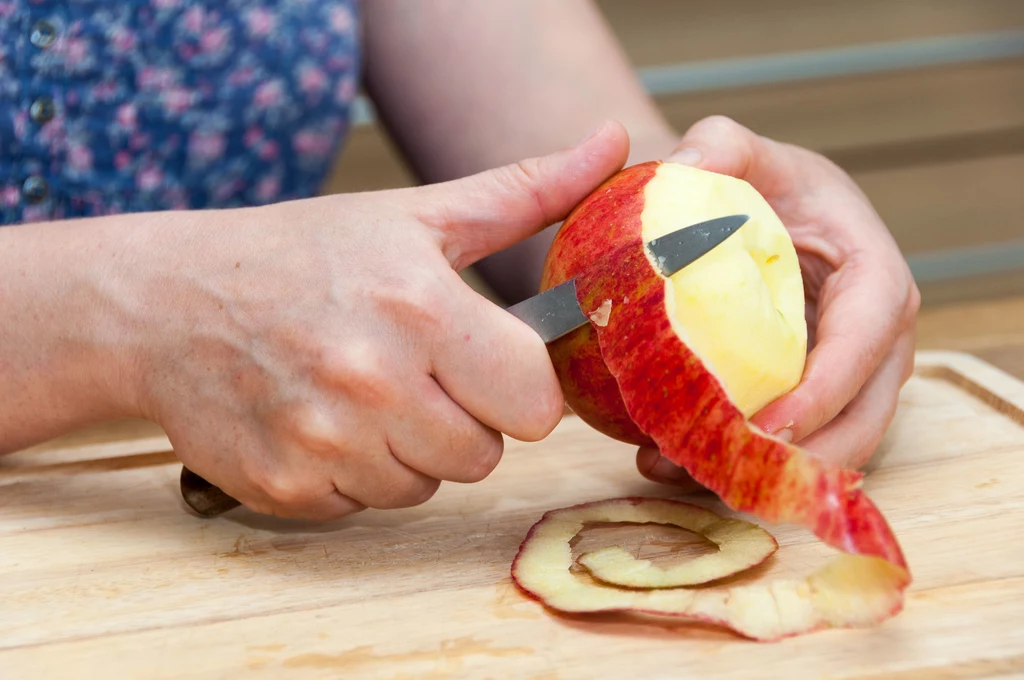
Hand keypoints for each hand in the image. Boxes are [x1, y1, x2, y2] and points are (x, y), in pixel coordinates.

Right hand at [132, 121, 629, 519]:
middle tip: (413, 373)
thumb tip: (613, 147)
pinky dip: (352, 475)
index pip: (535, 406)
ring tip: (360, 392)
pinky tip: (321, 422)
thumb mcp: (414, 215)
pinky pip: (364, 507)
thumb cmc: (300, 255)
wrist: (167, 302)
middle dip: (463, 420)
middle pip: (484, 456)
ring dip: (406, 450)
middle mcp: (373, 382)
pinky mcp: (286, 488)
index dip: (517, 387)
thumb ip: (526, 192)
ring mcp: (324, 443)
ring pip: (424, 486)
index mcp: (420, 310)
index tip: (485, 364)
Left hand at [638, 116, 919, 488]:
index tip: (772, 425)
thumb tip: (684, 168)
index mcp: (874, 276)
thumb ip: (719, 145)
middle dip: (799, 458)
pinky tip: (670, 463)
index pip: (867, 339)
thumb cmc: (761, 183)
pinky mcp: (815, 400)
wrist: (757, 214)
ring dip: (762, 474)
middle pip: (862, 417)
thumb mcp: (742, 151)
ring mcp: (849, 377)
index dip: (827, 388)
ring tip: (674, 469)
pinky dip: (741, 464)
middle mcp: (877, 339)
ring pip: (828, 447)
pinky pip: (792, 446)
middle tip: (718, 471)